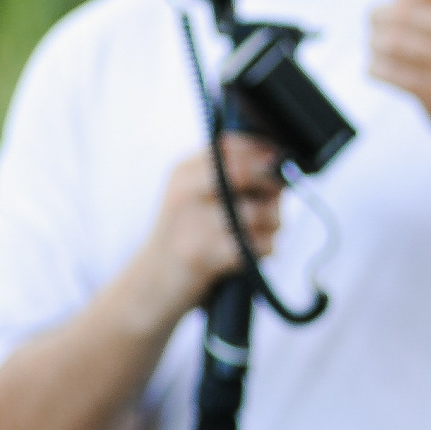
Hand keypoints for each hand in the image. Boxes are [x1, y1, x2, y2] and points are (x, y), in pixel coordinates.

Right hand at [141, 133, 282, 320]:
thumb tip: (280, 164)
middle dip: (273, 189)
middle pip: (250, 172)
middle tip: (271, 204)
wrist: (150, 285)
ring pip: (262, 212)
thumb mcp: (194, 196)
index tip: (277, 166)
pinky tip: (249, 253)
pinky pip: (259, 245)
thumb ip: (232, 175)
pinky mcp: (203, 256)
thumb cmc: (185, 238)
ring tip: (258, 234)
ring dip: (273, 226)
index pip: (233, 144)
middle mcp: (184, 191)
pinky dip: (265, 250)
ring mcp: (192, 223)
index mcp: (183, 171)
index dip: (265, 154)